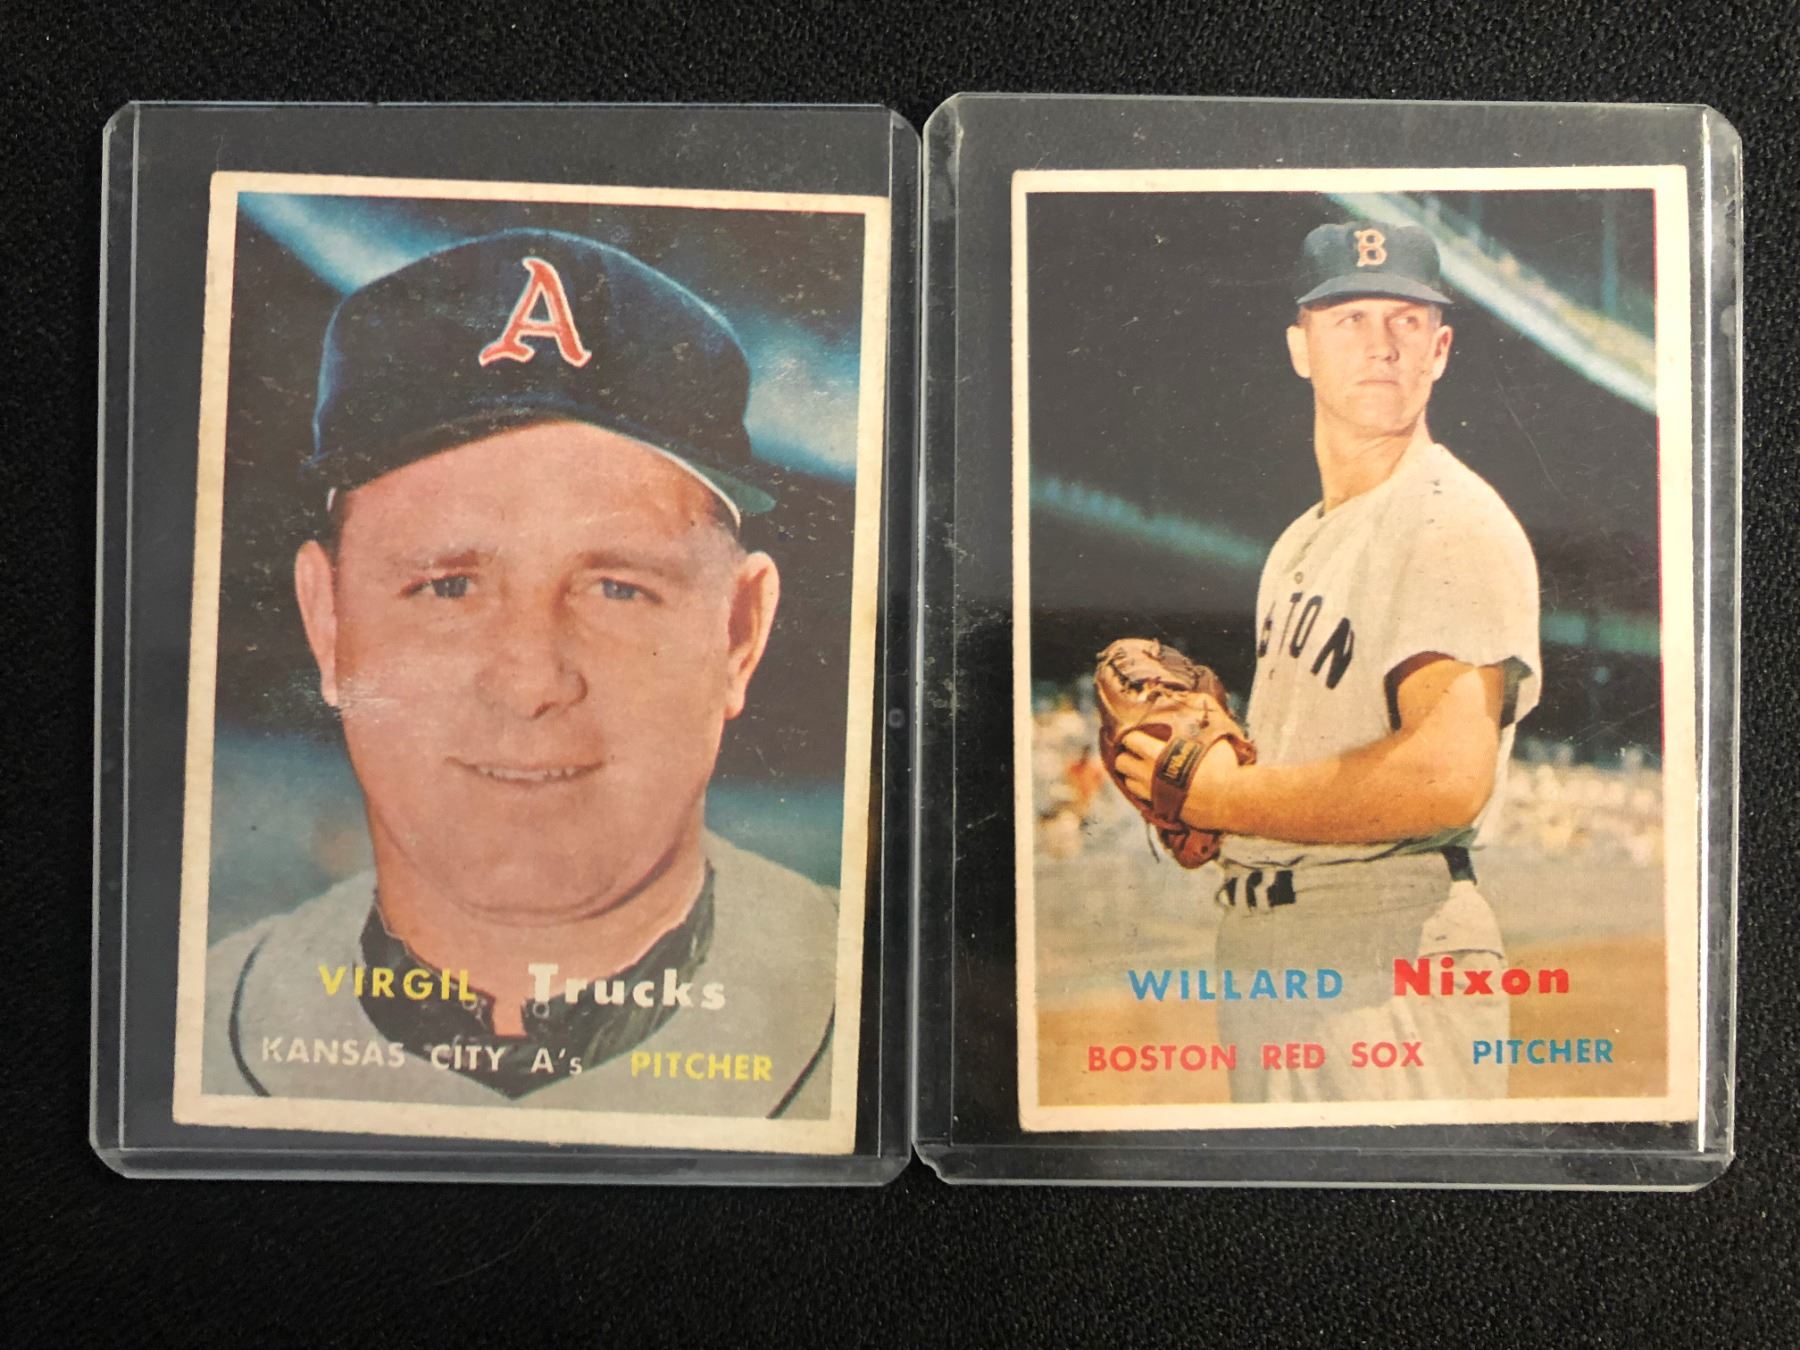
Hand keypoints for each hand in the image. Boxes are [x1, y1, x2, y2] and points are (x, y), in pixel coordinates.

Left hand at [1115, 729, 1240, 829]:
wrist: (1233, 800)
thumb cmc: (1224, 764)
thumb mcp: (1212, 734)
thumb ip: (1197, 719)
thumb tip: (1198, 698)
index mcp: (1157, 753)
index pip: (1129, 740)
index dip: (1133, 735)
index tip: (1139, 733)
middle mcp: (1149, 775)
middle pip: (1121, 763)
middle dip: (1127, 755)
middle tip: (1138, 752)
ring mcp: (1154, 795)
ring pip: (1129, 784)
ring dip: (1134, 775)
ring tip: (1146, 769)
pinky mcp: (1162, 810)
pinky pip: (1144, 800)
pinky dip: (1146, 792)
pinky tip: (1158, 786)